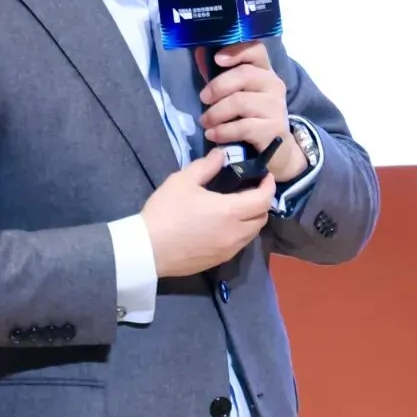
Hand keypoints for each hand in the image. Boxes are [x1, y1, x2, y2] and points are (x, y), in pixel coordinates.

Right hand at [141, 147, 276, 278]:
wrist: (147, 249)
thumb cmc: (166, 212)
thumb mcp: (183, 181)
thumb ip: (206, 166)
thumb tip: (221, 155)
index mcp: (231, 211)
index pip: (263, 199)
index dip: (268, 186)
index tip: (266, 176)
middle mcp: (236, 233)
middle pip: (262, 219)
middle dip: (262, 203)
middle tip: (253, 190)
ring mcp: (228, 250)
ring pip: (252, 234)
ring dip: (252, 220)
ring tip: (240, 207)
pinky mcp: (218, 261)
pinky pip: (239, 245)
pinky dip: (241, 233)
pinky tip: (225, 226)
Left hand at [197, 42, 308, 182]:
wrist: (277, 149)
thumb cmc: (251, 116)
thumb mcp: (236, 92)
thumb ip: (218, 73)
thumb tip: (199, 51)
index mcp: (265, 71)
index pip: (256, 50)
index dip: (237, 50)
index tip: (217, 58)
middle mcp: (274, 85)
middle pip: (244, 74)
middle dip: (217, 86)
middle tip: (203, 98)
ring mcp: (276, 107)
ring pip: (240, 102)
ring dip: (216, 112)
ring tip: (205, 122)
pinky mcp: (274, 129)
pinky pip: (242, 127)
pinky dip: (222, 131)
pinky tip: (213, 135)